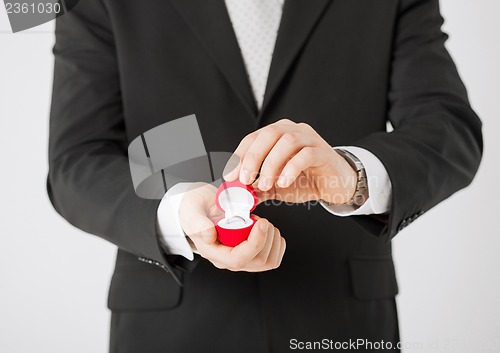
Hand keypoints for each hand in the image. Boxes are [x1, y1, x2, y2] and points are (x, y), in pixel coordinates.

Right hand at [179, 183, 285, 271]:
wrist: (201, 207)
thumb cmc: (195, 209)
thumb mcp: (191, 210)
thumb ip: (197, 222)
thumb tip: (209, 235)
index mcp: (213, 251)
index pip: (238, 259)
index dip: (255, 243)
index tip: (262, 223)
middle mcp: (228, 259)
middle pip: (257, 262)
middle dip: (267, 238)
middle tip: (261, 219)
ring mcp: (241, 258)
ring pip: (267, 262)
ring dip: (273, 239)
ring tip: (262, 223)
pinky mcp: (251, 255)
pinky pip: (272, 257)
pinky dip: (277, 242)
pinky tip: (266, 230)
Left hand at [224, 119, 357, 203]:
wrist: (336, 186)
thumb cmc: (305, 181)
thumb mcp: (276, 186)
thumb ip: (258, 187)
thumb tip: (238, 194)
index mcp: (278, 134)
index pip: (253, 137)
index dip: (239, 156)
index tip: (231, 176)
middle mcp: (293, 130)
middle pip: (269, 134)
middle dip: (253, 157)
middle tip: (245, 180)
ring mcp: (310, 139)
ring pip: (287, 142)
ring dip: (271, 164)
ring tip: (266, 184)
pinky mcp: (324, 152)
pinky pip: (306, 154)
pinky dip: (291, 168)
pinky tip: (284, 182)